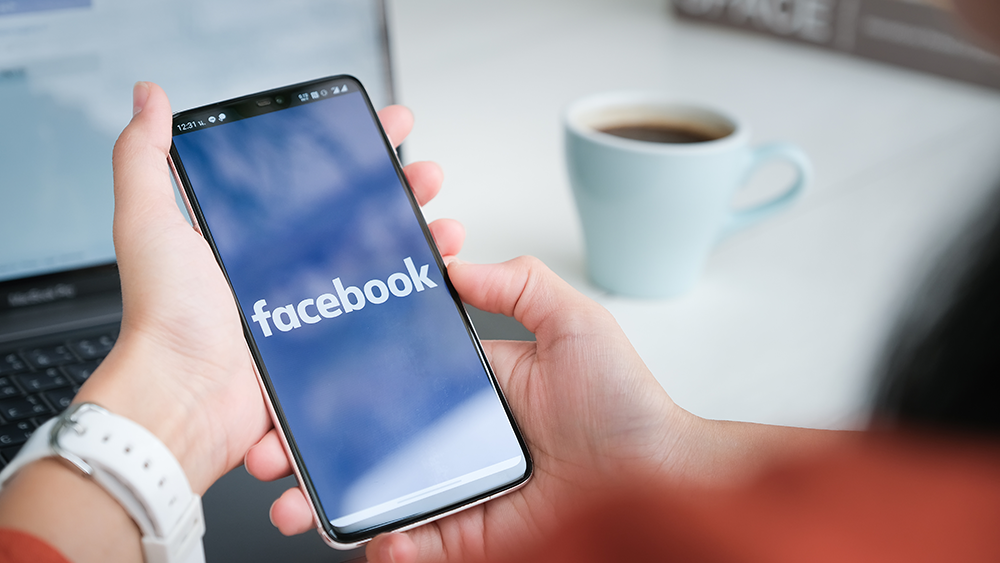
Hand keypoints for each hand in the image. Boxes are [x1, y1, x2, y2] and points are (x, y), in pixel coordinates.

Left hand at [76, 81, 462, 494]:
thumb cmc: (166, 318)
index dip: (352, 152)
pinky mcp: (328, 346)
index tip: (383, 127)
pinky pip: (380, 314)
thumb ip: (144, 157)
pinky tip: (436, 278)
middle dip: (401, 192)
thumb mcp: (149, 222)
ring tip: (444, 226)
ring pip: (378, 263)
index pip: (312, 181)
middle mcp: (282, 270)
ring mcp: (310, 308)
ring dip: (418, 239)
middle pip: (357, 218)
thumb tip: (147, 98)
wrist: (186, 402)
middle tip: (427, 175)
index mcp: (248, 238)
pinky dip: (414, 294)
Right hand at [248, 255, 692, 561]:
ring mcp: (453, 488)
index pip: (383, 375)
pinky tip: (375, 539)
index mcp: (465, 384)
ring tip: (289, 500)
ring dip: (320, 500)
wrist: (658, 479)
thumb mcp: (573, 322)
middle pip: (359, 439)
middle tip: (265, 443)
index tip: (290, 374)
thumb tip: (456, 263)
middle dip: (302, 442)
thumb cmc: (626, 405)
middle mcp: (449, 437)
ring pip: (370, 496)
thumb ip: (518, 283)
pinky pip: (413, 546)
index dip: (332, 377)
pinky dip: (387, 548)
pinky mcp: (467, 536)